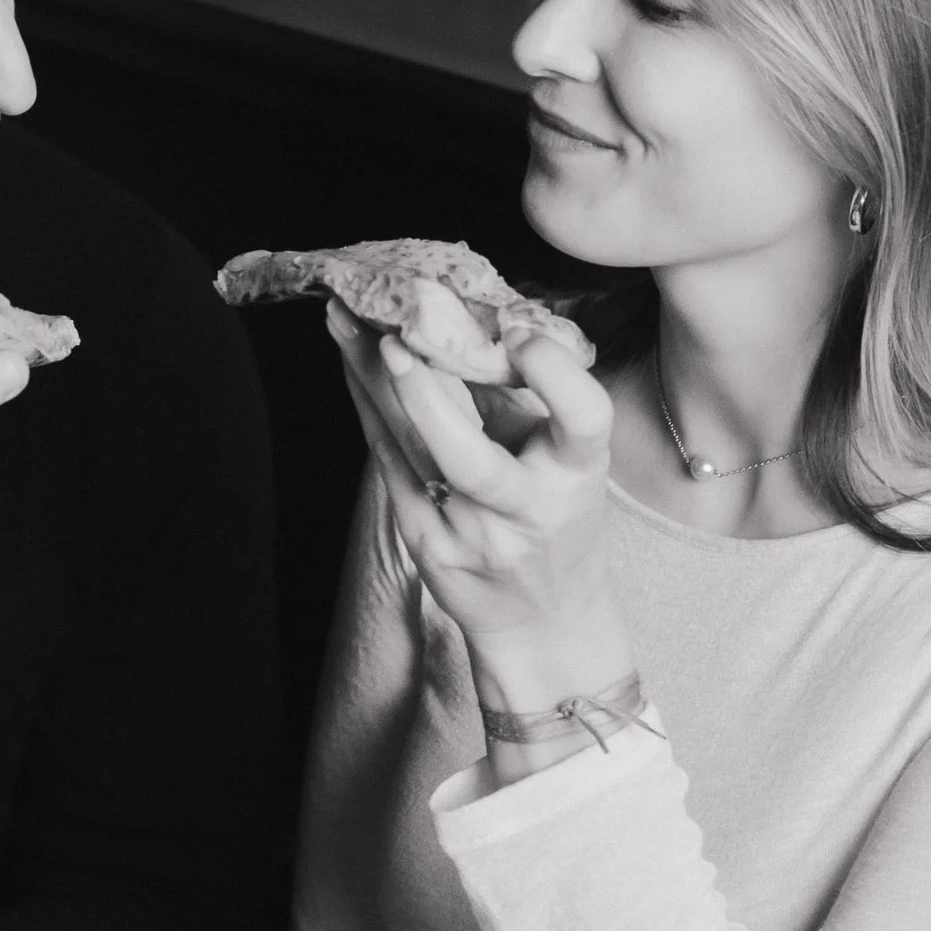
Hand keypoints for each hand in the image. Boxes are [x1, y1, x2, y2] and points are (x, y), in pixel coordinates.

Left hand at [330, 302, 628, 715]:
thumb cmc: (558, 520)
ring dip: (373, 385)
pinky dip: (367, 408)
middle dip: (426, 397)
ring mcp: (471, 533)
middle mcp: (527, 509)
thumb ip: (531, 398)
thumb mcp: (567, 460)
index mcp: (578, 474)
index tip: (520, 332)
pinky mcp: (427, 542)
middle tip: (392, 335)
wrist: (544, 618)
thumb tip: (473, 312)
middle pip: (471, 460)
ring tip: (345, 324)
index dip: (555, 375)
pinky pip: (389, 466)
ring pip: (413, 457)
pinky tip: (349, 365)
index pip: (584, 420)